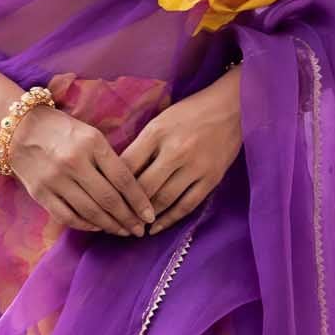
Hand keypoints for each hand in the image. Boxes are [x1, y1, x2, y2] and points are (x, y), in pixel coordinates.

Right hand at [5, 102, 156, 236]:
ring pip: (90, 212)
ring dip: (110, 225)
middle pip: (109, 199)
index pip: (123, 178)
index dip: (139, 201)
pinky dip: (85, 225)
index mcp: (92, 143)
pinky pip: (68, 217)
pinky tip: (98, 227)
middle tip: (140, 230)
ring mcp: (55, 179)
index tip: (150, 215)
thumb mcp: (90, 134)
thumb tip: (132, 191)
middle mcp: (74, 162)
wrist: (18, 127)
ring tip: (123, 231)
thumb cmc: (61, 129)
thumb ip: (108, 158)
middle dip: (129, 218)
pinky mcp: (40, 193)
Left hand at [120, 66, 243, 234]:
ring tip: (132, 226)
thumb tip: (119, 174)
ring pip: (164, 199)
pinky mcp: (211, 179)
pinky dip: (169, 219)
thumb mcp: (160, 121)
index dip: (112, 186)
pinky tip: (156, 227)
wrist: (232, 107)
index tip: (103, 200)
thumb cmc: (190, 112)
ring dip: (146, 216)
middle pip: (143, 187)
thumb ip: (141, 145)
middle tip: (114, 220)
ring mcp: (195, 166)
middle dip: (127, 207)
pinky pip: (186, 205)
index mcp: (156, 132)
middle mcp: (175, 150)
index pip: (127, 165)